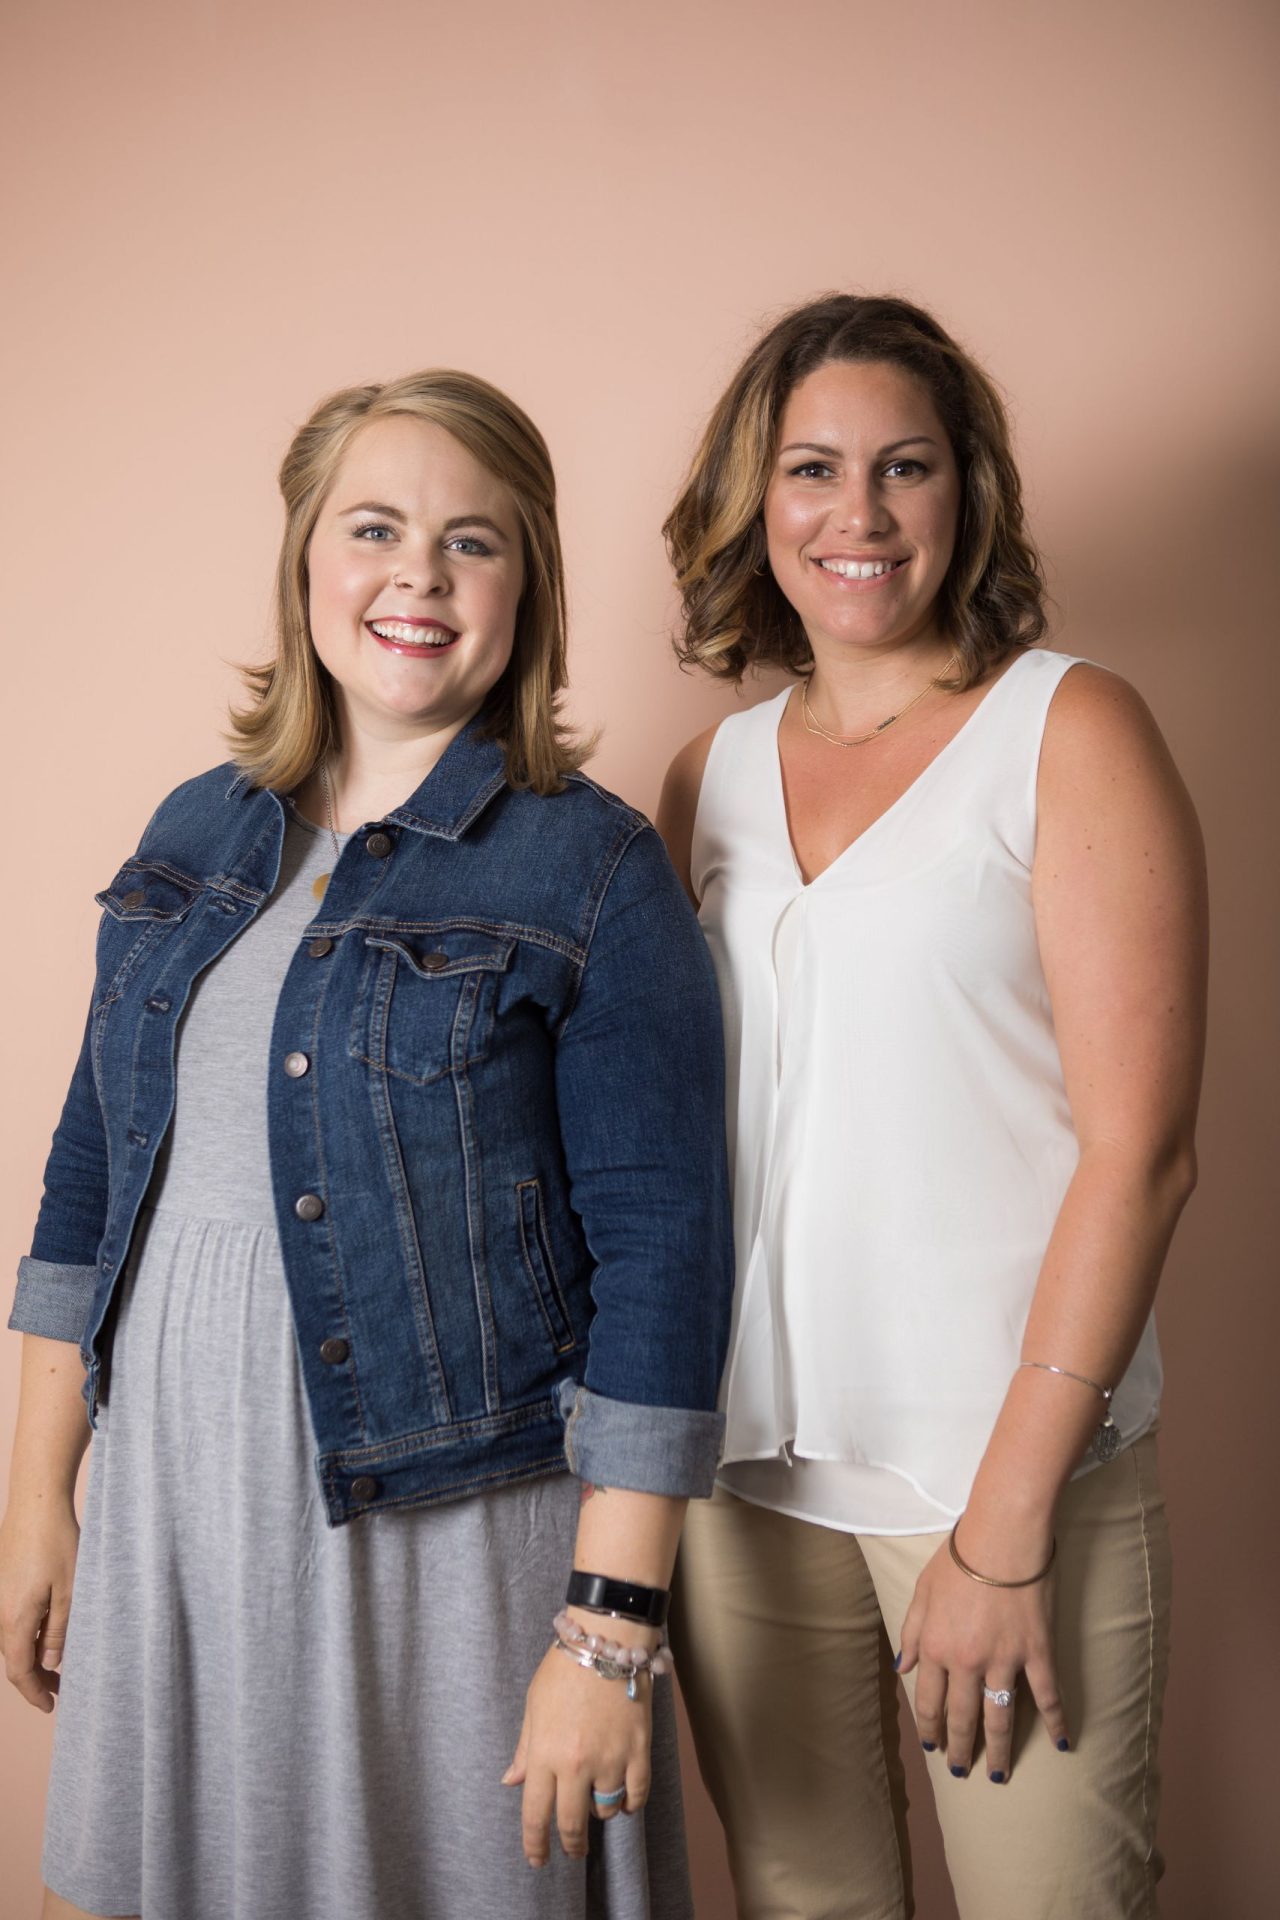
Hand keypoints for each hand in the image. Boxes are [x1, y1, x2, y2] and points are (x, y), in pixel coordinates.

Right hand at [0, 1492, 79, 1712]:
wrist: (36, 1503)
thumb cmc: (57, 1542)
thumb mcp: (70, 1590)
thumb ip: (60, 1630)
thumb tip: (52, 1663)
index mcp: (15, 1619)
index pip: (19, 1671)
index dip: (34, 1692)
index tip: (50, 1706)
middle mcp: (0, 1612)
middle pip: (14, 1658)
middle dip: (36, 1678)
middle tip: (61, 1689)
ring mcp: (0, 1596)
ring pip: (14, 1639)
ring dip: (33, 1655)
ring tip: (58, 1663)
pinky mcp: (4, 1583)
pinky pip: (13, 1619)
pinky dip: (29, 1634)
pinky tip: (49, 1630)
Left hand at [503, 1635, 653, 1866]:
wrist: (608, 1638)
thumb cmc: (565, 1667)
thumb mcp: (534, 1705)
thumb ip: (526, 1748)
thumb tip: (513, 1780)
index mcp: (545, 1753)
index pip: (536, 1814)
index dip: (535, 1844)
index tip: (537, 1859)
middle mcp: (577, 1763)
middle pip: (571, 1823)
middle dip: (570, 1844)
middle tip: (571, 1851)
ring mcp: (611, 1758)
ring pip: (606, 1810)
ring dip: (600, 1812)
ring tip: (596, 1802)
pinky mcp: (639, 1750)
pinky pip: (637, 1794)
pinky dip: (630, 1804)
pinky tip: (624, 1801)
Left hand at [897, 1528, 1068, 1782]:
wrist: (1002, 1535)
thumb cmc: (959, 1557)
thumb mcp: (921, 1590)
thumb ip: (910, 1631)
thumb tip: (902, 1666)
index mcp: (935, 1646)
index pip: (929, 1700)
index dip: (930, 1727)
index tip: (933, 1747)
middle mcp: (966, 1660)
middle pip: (963, 1717)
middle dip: (961, 1749)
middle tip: (962, 1772)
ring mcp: (1004, 1659)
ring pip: (1000, 1717)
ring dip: (999, 1750)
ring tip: (999, 1775)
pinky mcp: (1037, 1651)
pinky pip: (1047, 1695)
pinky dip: (1056, 1721)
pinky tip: (1062, 1743)